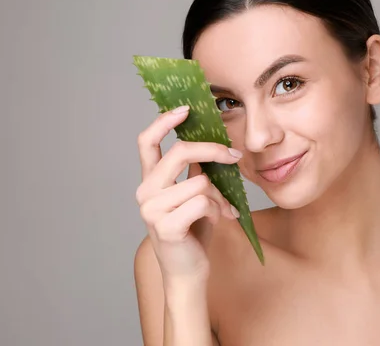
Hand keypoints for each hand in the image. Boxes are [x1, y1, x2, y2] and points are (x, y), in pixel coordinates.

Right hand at [135, 105, 240, 284]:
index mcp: (150, 180)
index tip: (185, 109)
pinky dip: (218, 210)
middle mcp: (145, 192)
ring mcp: (152, 210)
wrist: (188, 271)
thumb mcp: (193, 195)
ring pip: (200, 182)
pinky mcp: (166, 226)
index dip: (164, 121)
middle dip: (213, 150)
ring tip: (224, 208)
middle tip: (234, 155)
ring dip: (220, 195)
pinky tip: (220, 220)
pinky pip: (203, 203)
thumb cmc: (193, 230)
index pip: (146, 141)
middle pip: (180, 153)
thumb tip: (211, 142)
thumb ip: (194, 171)